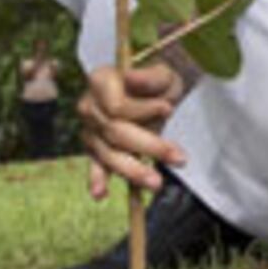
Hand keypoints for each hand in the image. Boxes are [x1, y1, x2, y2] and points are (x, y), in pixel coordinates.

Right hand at [77, 62, 189, 198]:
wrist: (157, 93)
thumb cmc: (159, 82)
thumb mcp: (162, 74)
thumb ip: (148, 76)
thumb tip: (130, 77)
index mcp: (99, 81)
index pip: (117, 106)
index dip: (142, 110)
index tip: (169, 109)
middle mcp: (88, 106)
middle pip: (115, 133)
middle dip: (148, 146)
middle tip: (179, 158)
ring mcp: (89, 130)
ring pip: (109, 154)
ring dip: (133, 170)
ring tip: (157, 183)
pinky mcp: (95, 150)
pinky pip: (95, 166)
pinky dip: (97, 180)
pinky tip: (100, 195)